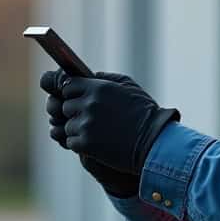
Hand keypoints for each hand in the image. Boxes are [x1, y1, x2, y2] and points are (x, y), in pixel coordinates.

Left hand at [39, 70, 140, 197]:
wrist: (154, 143)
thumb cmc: (144, 114)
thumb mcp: (128, 87)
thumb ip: (105, 79)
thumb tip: (87, 76)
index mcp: (99, 88)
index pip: (67, 85)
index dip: (71, 94)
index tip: (78, 100)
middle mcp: (90, 104)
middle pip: (65, 106)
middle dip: (75, 113)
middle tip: (91, 119)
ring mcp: (86, 124)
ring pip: (67, 126)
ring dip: (78, 130)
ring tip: (97, 133)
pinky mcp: (86, 144)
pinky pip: (71, 142)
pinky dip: (80, 144)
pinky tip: (97, 144)